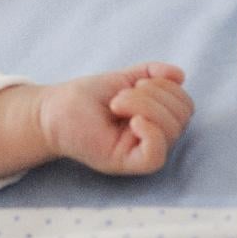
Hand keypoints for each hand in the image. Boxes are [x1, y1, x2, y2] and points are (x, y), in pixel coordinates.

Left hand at [38, 62, 192, 174]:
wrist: (52, 110)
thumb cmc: (85, 98)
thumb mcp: (122, 79)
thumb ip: (151, 74)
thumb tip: (179, 75)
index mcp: (157, 119)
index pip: (184, 105)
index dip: (167, 87)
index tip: (136, 82)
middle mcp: (154, 138)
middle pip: (181, 117)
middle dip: (153, 95)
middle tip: (120, 96)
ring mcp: (140, 151)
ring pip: (171, 131)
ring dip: (144, 105)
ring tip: (116, 104)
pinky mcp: (126, 163)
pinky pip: (155, 156)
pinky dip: (151, 133)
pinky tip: (133, 121)